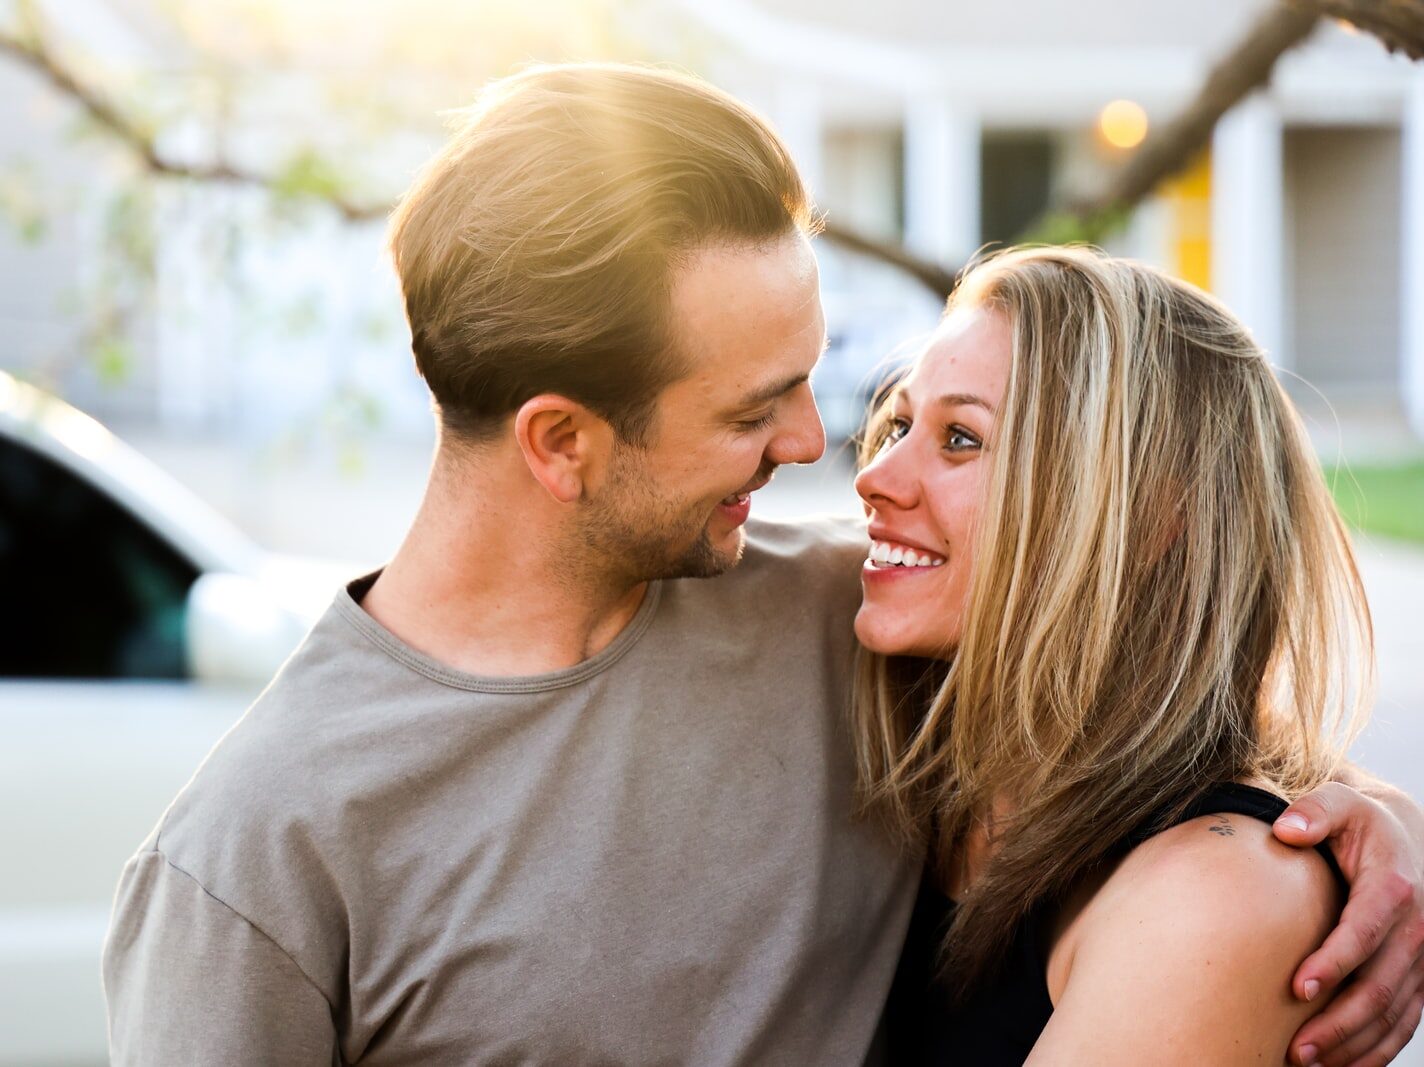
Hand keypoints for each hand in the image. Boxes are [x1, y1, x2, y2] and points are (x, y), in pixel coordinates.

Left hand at [1272, 781, 1423, 1066]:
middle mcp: (1416, 929)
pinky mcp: (1419, 976)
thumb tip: (1287, 828)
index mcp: (1393, 888)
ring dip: (1354, 1044)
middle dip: (1338, 1022)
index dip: (1333, 963)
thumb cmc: (1359, 822)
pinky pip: (1404, 1022)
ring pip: (1393, 1014)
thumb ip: (1314, 809)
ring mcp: (1422, 958)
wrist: (1404, 837)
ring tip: (1307, 1062)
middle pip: (1379, 987)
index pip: (1363, 933)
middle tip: (1294, 1048)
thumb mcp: (1340, 801)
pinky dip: (1378, 1049)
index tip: (1296, 988)